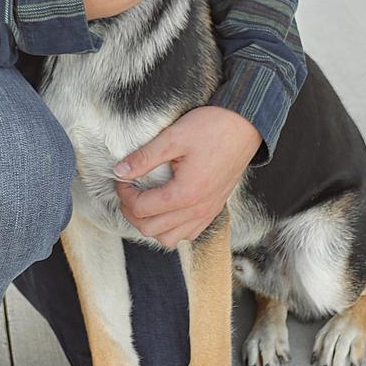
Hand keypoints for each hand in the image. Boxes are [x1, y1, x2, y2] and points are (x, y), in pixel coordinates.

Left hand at [114, 106, 261, 247]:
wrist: (245, 126)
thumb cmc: (212, 127)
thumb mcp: (173, 137)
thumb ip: (144, 157)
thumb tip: (119, 171)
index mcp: (185, 194)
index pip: (141, 209)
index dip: (124, 194)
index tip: (122, 178)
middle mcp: (197, 210)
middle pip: (150, 229)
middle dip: (131, 211)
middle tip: (128, 190)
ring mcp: (207, 212)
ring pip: (169, 239)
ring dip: (150, 224)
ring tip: (144, 202)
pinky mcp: (214, 209)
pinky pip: (188, 233)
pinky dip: (171, 228)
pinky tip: (166, 208)